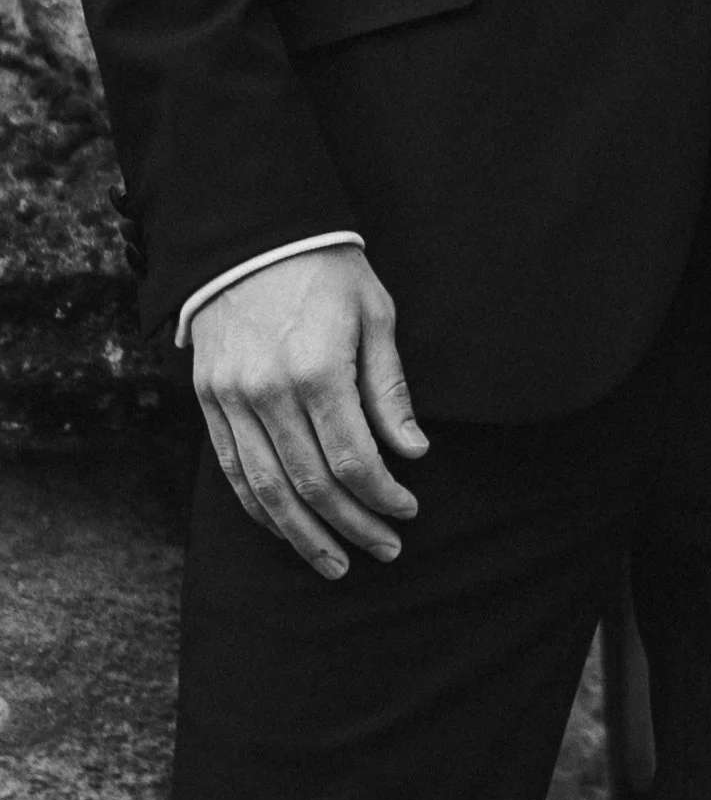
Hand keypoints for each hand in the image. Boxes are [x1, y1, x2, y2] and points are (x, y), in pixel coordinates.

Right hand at [190, 243, 428, 578]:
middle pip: (310, 485)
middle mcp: (268, 393)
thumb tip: (412, 452)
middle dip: (352, 526)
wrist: (252, 235)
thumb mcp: (375, 315)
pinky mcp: (209, 400)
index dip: (383, 495)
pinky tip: (287, 529)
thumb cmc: (327, 270)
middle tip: (384, 550)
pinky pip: (233, 470)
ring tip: (336, 564)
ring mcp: (231, 399)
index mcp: (317, 370)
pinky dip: (260, 508)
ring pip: (266, 490)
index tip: (408, 510)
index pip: (353, 459)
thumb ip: (389, 388)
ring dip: (302, 534)